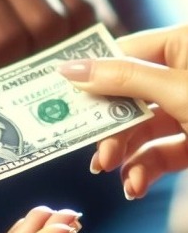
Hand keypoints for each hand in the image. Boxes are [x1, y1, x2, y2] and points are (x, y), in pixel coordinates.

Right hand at [57, 24, 187, 199]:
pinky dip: (143, 170)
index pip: (120, 54)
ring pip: (139, 129)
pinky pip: (159, 153)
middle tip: (94, 148)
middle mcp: (178, 76)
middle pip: (124, 98)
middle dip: (109, 128)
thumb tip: (70, 68)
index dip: (89, 72)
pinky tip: (134, 186)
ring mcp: (184, 110)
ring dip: (123, 155)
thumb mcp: (179, 90)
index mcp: (181, 46)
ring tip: (114, 172)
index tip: (58, 92)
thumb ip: (124, 79)